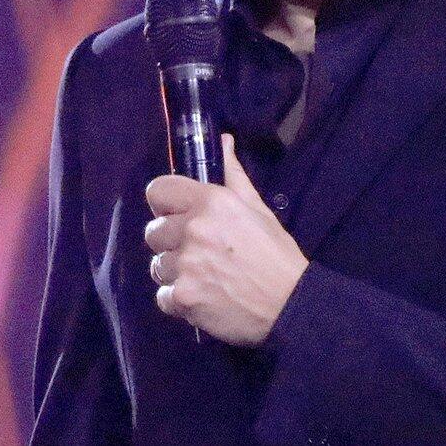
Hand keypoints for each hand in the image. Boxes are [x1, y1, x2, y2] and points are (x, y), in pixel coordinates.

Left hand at [144, 134, 308, 345]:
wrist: (292, 305)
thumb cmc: (276, 255)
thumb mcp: (258, 209)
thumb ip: (234, 175)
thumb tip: (224, 140)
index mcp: (210, 202)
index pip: (157, 191)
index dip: (165, 205)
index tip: (177, 217)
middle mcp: (193, 229)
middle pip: (153, 232)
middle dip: (171, 243)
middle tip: (199, 254)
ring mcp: (186, 265)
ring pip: (158, 266)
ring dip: (175, 273)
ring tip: (205, 278)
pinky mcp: (184, 297)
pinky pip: (163, 296)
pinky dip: (179, 301)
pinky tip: (202, 298)